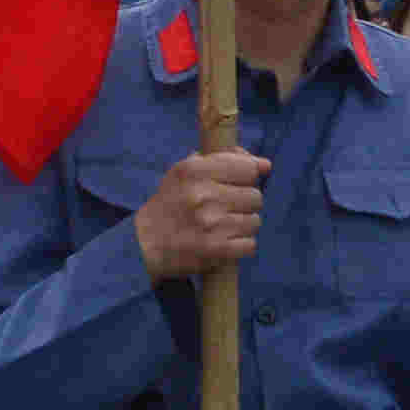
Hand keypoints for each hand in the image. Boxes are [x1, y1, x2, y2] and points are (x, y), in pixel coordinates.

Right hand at [130, 147, 269, 280]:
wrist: (144, 243)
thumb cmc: (170, 203)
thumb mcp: (186, 171)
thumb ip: (225, 160)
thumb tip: (266, 164)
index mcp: (195, 170)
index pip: (248, 168)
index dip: (246, 177)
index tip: (237, 184)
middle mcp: (204, 194)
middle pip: (255, 196)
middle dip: (245, 203)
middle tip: (226, 209)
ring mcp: (211, 223)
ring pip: (255, 221)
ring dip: (243, 225)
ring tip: (224, 226)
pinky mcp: (215, 249)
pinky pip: (250, 245)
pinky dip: (241, 245)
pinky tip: (225, 242)